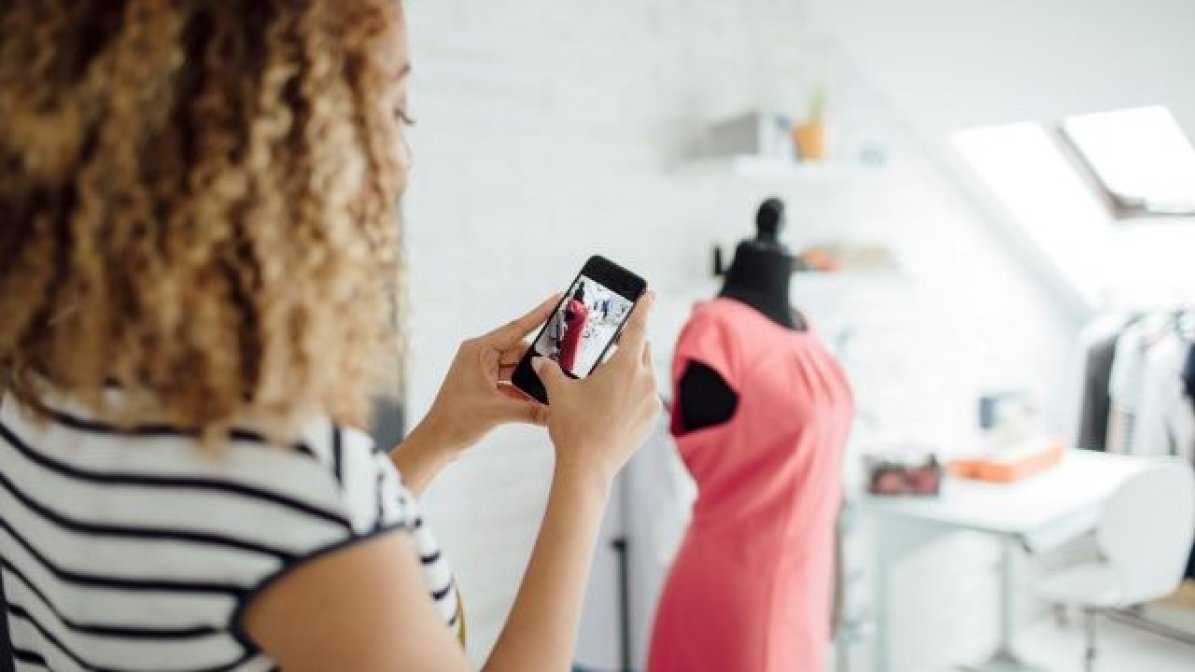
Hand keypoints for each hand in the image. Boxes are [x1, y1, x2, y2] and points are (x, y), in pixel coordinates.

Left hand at [416, 294, 560, 454]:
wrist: (436, 442)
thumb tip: (557, 412)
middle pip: (519, 351)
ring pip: (517, 368)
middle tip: (562, 365)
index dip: (539, 314)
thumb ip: (531, 410)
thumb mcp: (497, 412)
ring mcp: (482, 370)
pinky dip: (523, 390)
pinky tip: (539, 400)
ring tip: (552, 385)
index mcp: (478, 350)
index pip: (516, 328)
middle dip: (539, 361)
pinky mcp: (485, 385)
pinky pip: (511, 381)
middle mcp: (480, 356)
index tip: (557, 299)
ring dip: (531, 378)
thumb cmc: (455, 421)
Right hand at [533, 292, 659, 489]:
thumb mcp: (558, 393)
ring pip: (644, 376)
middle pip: (642, 351)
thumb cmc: (574, 427)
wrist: (588, 467)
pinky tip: (612, 406)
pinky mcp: (651, 421)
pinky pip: (645, 398)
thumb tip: (539, 361)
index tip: (648, 294)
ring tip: (606, 384)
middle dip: (630, 345)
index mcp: (624, 367)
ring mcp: (651, 402)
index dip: (643, 307)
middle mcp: (644, 381)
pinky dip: (632, 395)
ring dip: (629, 373)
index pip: (637, 328)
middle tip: (615, 344)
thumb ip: (550, 371)